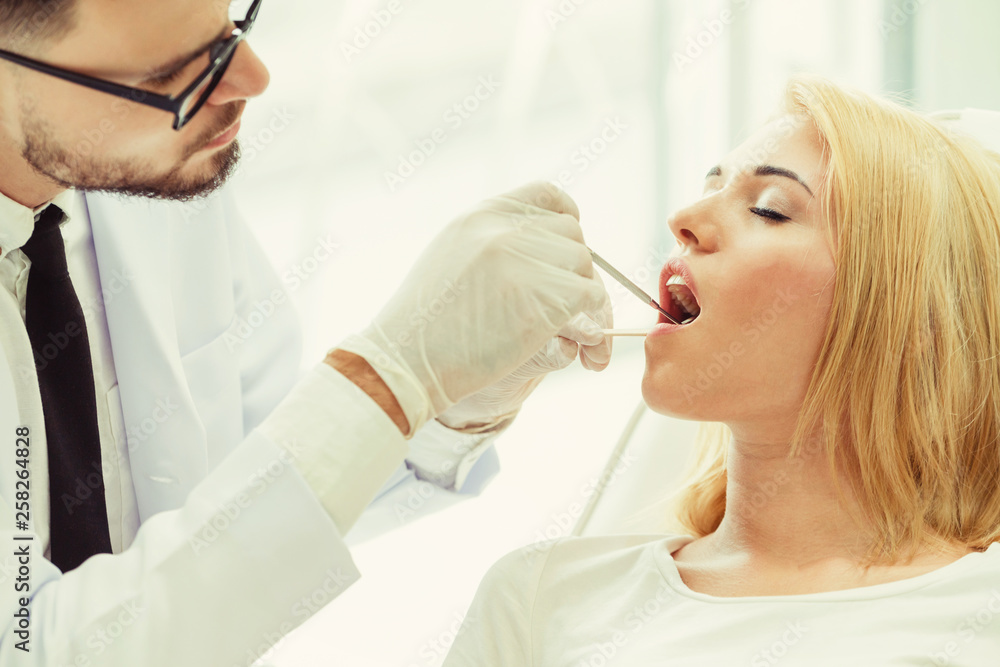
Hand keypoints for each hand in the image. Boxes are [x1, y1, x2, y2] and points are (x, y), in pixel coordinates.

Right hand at [336, 181, 608, 433]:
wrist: (404, 362)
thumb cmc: (424, 325)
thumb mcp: (451, 258)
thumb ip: (493, 244)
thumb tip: (549, 248)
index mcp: (482, 216)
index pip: (547, 196)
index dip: (567, 220)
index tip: (567, 252)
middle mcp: (505, 230)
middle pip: (573, 239)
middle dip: (576, 276)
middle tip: (574, 314)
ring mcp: (524, 261)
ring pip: (585, 271)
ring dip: (588, 306)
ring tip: (581, 338)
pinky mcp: (543, 299)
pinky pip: (590, 301)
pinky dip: (594, 328)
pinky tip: (586, 351)